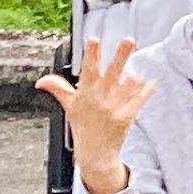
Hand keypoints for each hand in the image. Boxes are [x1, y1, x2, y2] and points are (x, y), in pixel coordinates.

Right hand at [36, 37, 155, 191]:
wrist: (94, 154)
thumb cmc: (82, 127)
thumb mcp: (69, 107)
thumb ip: (58, 89)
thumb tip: (41, 81)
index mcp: (85, 94)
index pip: (88, 70)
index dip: (91, 54)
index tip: (94, 39)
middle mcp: (99, 100)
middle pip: (111, 74)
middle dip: (120, 56)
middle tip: (129, 40)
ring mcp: (112, 109)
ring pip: (126, 87)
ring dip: (133, 77)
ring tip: (137, 68)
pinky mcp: (124, 119)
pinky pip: (137, 102)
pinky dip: (145, 92)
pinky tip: (151, 82)